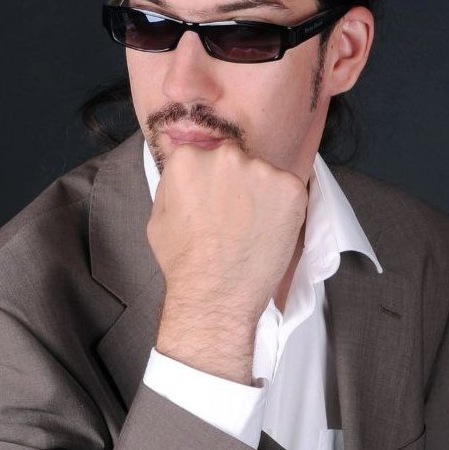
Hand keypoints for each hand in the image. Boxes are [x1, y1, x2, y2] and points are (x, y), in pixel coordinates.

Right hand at [146, 142, 307, 383]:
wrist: (216, 294)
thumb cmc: (184, 261)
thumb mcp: (159, 215)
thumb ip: (172, 182)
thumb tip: (181, 164)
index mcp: (189, 158)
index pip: (203, 155)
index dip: (209, 180)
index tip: (211, 201)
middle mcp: (225, 156)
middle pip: (234, 158)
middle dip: (234, 181)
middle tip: (231, 215)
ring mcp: (260, 170)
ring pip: (261, 173)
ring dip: (259, 192)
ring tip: (250, 227)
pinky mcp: (289, 187)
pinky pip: (287, 188)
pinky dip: (282, 205)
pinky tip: (268, 229)